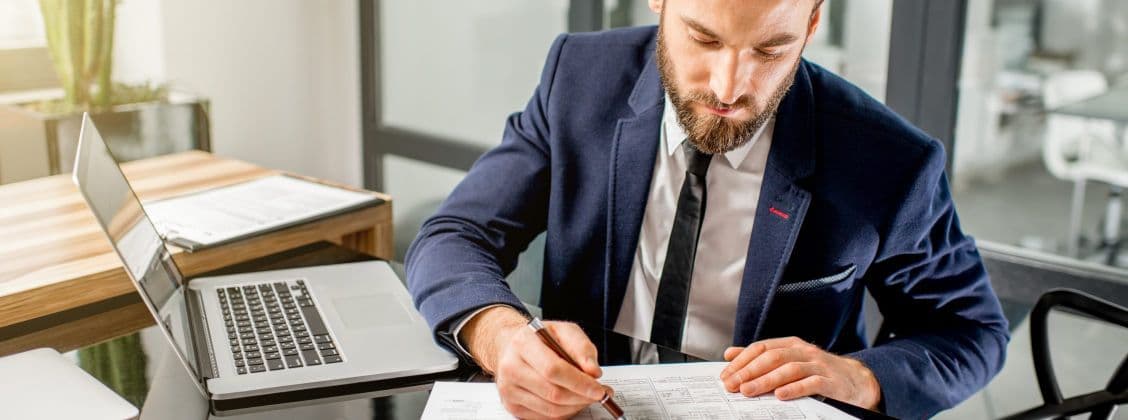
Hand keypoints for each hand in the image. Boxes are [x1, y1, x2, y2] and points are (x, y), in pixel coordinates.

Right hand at [460, 306, 608, 418]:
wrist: (513, 347)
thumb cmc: (541, 339)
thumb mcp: (565, 331)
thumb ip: (582, 348)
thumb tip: (593, 372)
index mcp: (523, 343)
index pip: (553, 369)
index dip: (579, 383)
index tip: (599, 389)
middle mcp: (511, 367)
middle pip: (553, 393)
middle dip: (582, 397)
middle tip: (600, 394)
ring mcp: (509, 389)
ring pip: (551, 409)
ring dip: (575, 406)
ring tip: (587, 396)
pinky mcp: (512, 405)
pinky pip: (545, 417)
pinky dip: (564, 412)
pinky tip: (571, 400)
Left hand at [720, 336, 880, 409]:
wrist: (857, 381)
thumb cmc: (819, 372)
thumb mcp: (790, 360)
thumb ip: (761, 357)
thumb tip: (730, 354)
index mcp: (791, 344)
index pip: (761, 348)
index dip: (742, 361)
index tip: (726, 375)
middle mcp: (804, 351)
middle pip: (772, 357)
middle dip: (749, 371)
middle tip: (732, 385)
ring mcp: (818, 365)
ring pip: (788, 369)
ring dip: (766, 380)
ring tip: (749, 391)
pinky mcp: (831, 381)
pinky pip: (811, 383)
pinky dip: (795, 389)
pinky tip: (780, 395)